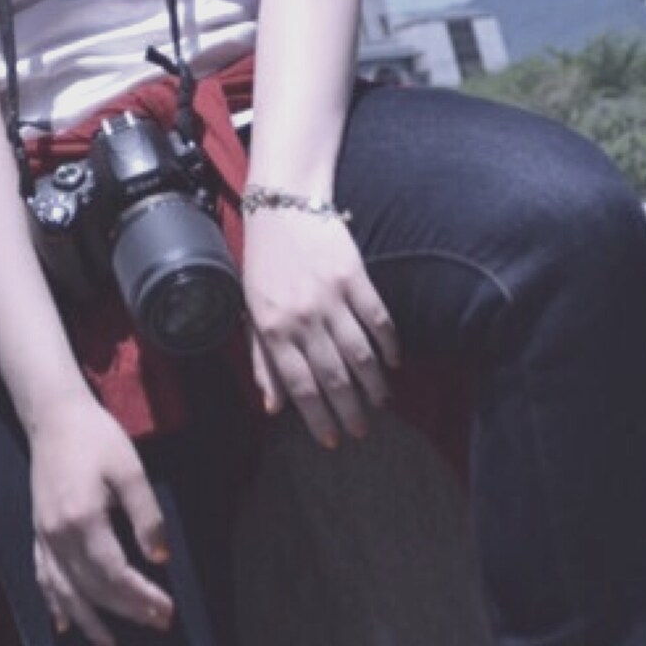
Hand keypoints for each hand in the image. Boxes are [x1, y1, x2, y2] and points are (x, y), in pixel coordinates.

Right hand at [28, 392, 173, 645]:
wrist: (55, 418)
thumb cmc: (98, 438)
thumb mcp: (130, 469)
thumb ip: (146, 515)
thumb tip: (160, 559)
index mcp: (83, 520)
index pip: (115, 573)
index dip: (141, 596)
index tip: (168, 609)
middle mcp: (58, 536)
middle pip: (92, 588)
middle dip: (126, 610)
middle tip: (159, 623)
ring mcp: (43, 536)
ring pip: (64, 592)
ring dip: (89, 621)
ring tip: (111, 645)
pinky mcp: (38, 532)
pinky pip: (43, 578)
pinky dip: (54, 605)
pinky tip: (65, 624)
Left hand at [242, 209, 399, 446]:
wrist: (282, 207)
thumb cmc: (264, 263)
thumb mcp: (252, 312)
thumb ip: (262, 360)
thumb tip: (272, 408)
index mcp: (273, 329)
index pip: (300, 386)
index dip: (318, 417)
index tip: (333, 439)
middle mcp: (302, 318)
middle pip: (334, 376)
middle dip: (350, 410)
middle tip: (362, 430)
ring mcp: (331, 297)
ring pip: (360, 354)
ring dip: (373, 384)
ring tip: (381, 401)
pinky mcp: (355, 277)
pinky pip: (378, 319)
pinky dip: (389, 344)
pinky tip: (394, 362)